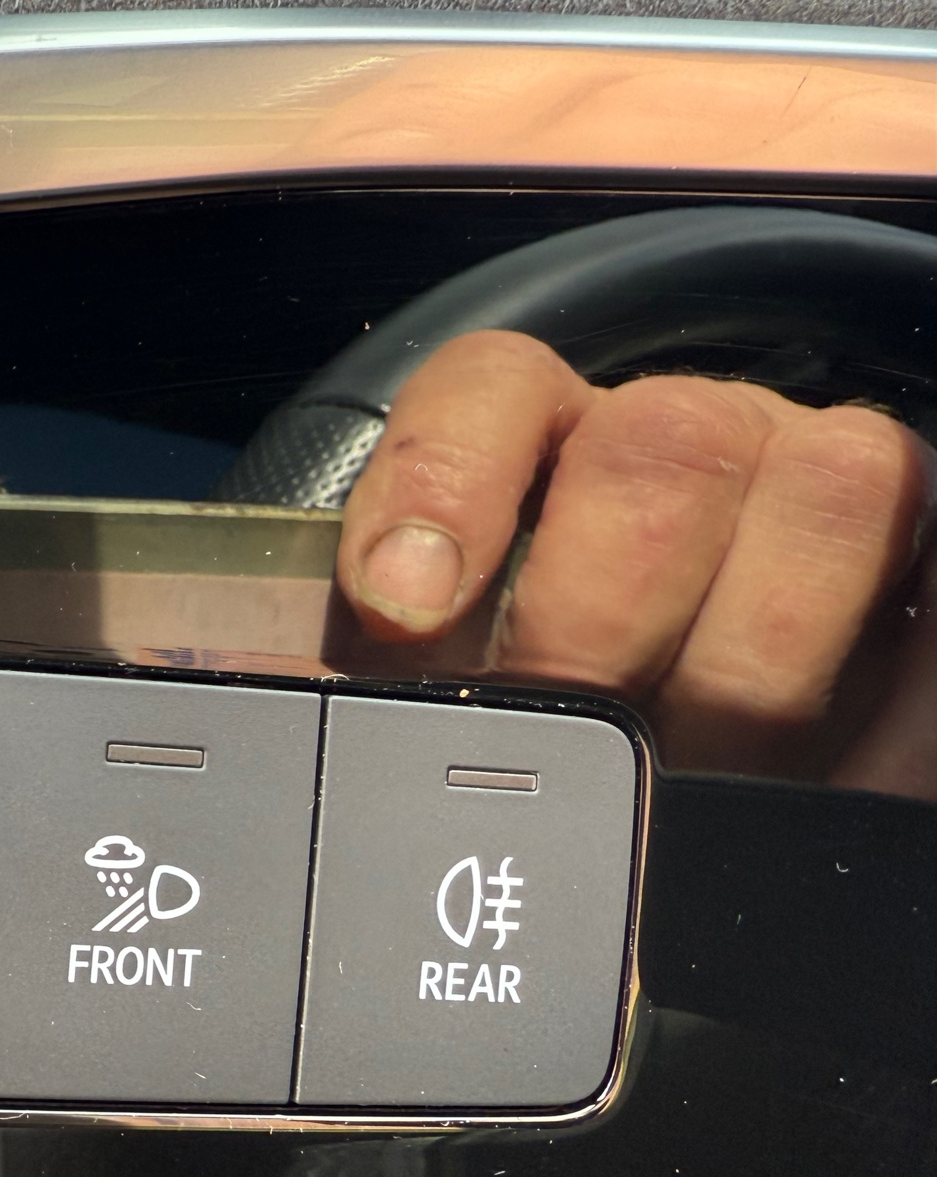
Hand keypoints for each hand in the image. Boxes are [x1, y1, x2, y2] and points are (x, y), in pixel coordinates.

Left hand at [333, 331, 936, 786]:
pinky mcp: (926, 549)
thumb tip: (301, 745)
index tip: (399, 608)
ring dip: (754, 669)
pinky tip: (840, 772)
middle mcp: (684, 438)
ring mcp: (817, 479)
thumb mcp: (448, 697)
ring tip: (695, 782)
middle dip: (599, 619)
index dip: (445, 483)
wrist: (710, 700)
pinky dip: (904, 694)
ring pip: (829, 489)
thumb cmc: (542, 718)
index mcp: (538, 445)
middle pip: (659, 449)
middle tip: (557, 740)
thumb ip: (386, 694)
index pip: (491, 394)